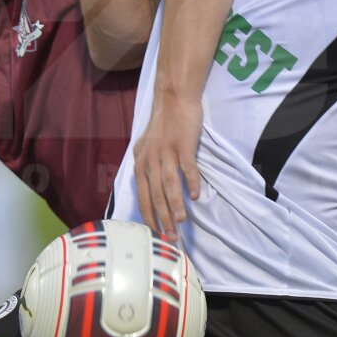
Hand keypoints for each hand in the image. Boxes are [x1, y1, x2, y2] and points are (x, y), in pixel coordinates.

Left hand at [133, 91, 202, 240]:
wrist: (174, 98)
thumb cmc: (163, 125)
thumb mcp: (146, 147)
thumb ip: (147, 168)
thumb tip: (150, 192)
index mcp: (141, 163)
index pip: (142, 196)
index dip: (149, 216)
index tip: (156, 234)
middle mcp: (151, 159)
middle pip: (156, 194)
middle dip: (163, 218)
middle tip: (171, 237)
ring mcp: (167, 151)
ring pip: (169, 184)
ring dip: (175, 204)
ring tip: (181, 222)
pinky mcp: (184, 144)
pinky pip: (187, 166)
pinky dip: (191, 181)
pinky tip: (196, 196)